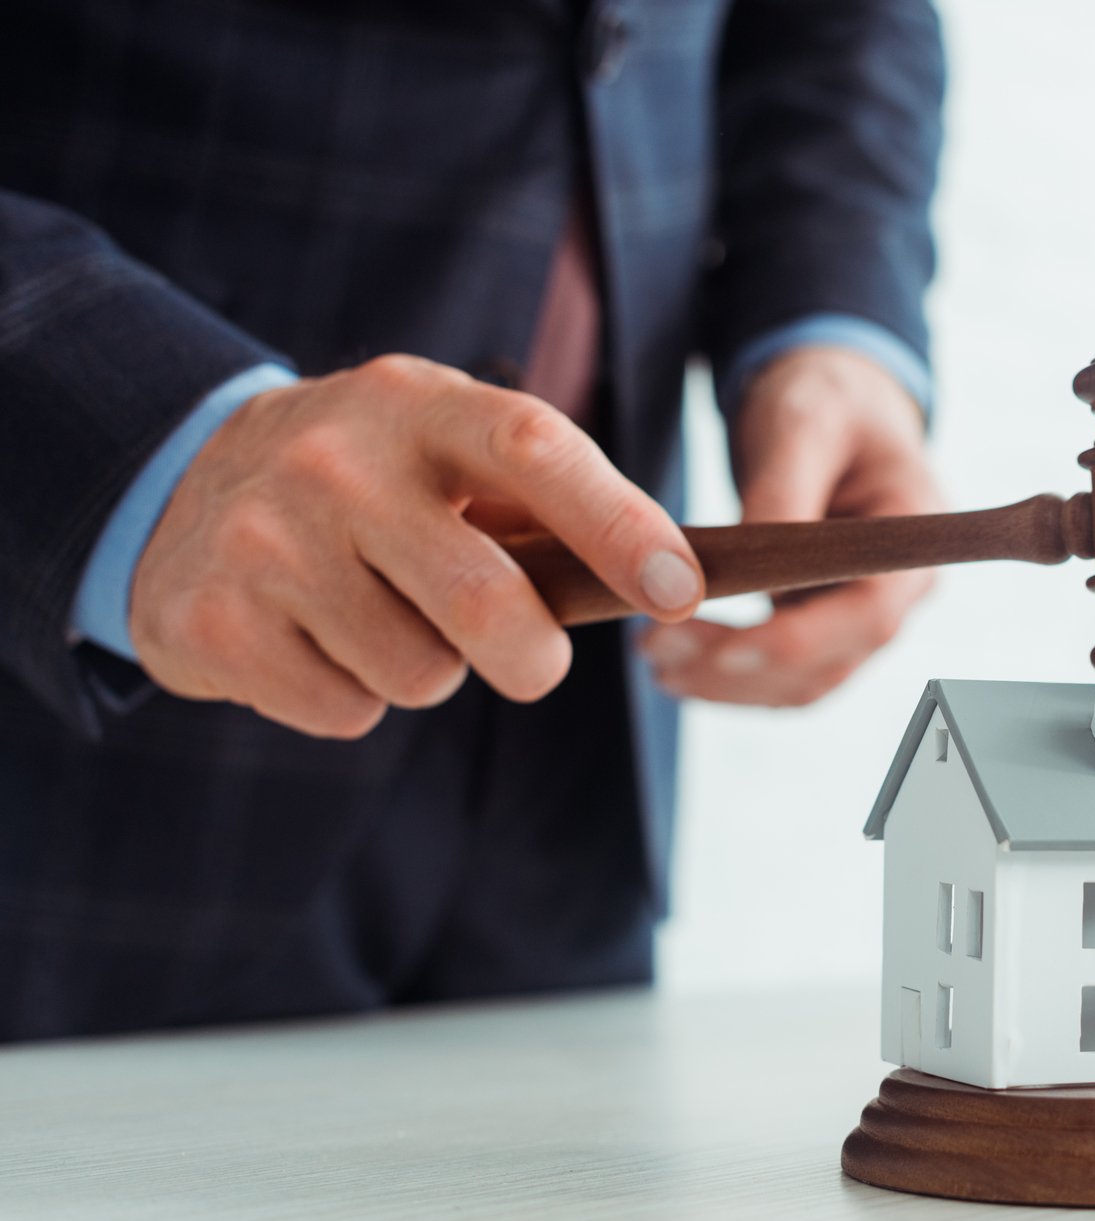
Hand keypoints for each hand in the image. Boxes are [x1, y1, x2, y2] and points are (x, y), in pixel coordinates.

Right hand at [130, 354, 704, 738]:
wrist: (182, 484)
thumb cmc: (374, 482)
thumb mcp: (446, 452)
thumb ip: (545, 503)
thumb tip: (674, 584)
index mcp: (419, 406)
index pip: (536, 450)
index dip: (619, 524)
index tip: (683, 590)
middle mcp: (334, 461)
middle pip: (483, 601)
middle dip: (532, 657)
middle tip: (532, 659)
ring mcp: (265, 539)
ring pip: (418, 674)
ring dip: (427, 672)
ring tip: (384, 618)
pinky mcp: (212, 620)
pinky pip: (346, 712)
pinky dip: (353, 700)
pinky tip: (317, 642)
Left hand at [640, 344, 940, 705]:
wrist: (838, 407)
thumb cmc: (830, 402)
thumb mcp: (803, 423)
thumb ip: (781, 493)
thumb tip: (742, 566)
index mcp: (914, 542)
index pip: (868, 616)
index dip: (798, 642)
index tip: (723, 648)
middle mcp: (900, 593)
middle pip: (828, 663)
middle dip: (741, 670)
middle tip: (656, 649)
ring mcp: (861, 616)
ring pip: (801, 682)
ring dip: (727, 684)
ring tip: (653, 659)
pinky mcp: (825, 624)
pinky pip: (783, 672)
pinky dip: (730, 678)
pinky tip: (676, 663)